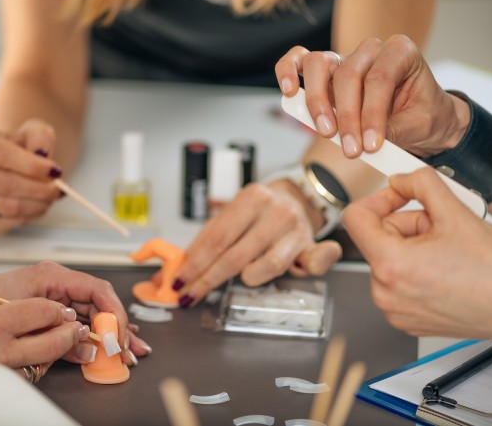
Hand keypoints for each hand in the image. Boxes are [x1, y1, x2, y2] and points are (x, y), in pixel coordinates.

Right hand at [0, 119, 63, 235]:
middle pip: (3, 183)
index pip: (0, 154)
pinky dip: (27, 217)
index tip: (54, 171)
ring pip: (6, 206)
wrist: (13, 166)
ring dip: (36, 204)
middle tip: (58, 189)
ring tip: (49, 197)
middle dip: (38, 188)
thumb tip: (42, 153)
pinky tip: (36, 206)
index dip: (30, 165)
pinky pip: (4, 224)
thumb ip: (40, 137)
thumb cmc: (22, 147)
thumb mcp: (35, 132)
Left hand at [0, 261, 150, 365]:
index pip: (99, 291)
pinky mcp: (53, 307)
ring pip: (95, 313)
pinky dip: (95, 335)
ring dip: (112, 333)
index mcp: (56, 276)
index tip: (119, 337)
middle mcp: (61, 283)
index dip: (114, 315)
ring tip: (130, 352)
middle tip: (132, 351)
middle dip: (119, 328)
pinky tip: (109, 345)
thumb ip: (57, 334)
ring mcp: (58, 294)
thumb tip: (89, 349)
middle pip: (101, 304)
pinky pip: (81, 320)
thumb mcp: (24, 317)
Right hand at [0, 298, 86, 376]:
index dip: (58, 310)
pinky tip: (31, 359)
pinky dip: (34, 367)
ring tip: (56, 341)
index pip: (42, 311)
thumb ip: (10, 310)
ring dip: (54, 352)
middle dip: (69, 333)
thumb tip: (47, 313)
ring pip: (43, 363)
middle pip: (52, 341)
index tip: (63, 310)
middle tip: (75, 328)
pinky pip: (26, 378)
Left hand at [173, 181, 341, 306]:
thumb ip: (207, 239)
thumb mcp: (232, 215)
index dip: (195, 263)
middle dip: (208, 279)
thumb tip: (177, 267)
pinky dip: (310, 267)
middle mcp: (275, 211)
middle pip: (235, 255)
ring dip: (248, 278)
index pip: (216, 237)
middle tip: (191, 293)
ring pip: (267, 265)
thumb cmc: (259, 213)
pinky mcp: (312, 245)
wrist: (298, 199)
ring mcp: (295, 228)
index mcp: (251, 198)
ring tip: (242, 277)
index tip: (179, 280)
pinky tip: (302, 270)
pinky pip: (313, 261)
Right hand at [275, 35, 469, 158]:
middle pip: (348, 74)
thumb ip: (392, 131)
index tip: (370, 145)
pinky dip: (288, 72)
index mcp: (400, 53)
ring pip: (319, 66)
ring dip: (318, 102)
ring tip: (325, 131)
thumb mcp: (418, 126)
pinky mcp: (324, 72)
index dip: (372, 114)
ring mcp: (343, 58)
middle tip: (351, 149)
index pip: (380, 79)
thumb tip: (364, 141)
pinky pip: (299, 60)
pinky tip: (289, 92)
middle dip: (347, 117)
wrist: (418, 117)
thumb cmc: (420, 115)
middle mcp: (370, 50)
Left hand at [342, 167, 491, 340]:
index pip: (354, 218)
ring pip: (388, 258)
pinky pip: (396, 281)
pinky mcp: (403, 318)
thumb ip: (421, 184)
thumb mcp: (456, 212)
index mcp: (390, 265)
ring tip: (445, 252)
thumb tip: (400, 179)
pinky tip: (441, 270)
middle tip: (440, 228)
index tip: (396, 196)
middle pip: (377, 238)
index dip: (377, 199)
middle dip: (407, 225)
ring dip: (412, 247)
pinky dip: (413, 270)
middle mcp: (384, 291)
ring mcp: (392, 308)